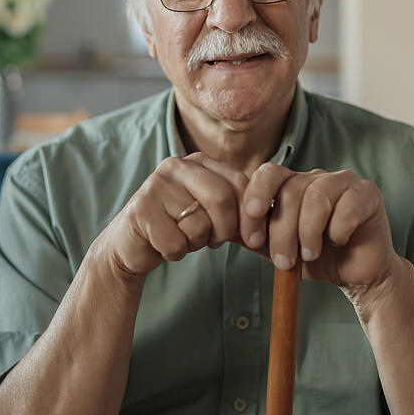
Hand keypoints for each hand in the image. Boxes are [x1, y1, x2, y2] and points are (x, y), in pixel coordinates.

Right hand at [95, 153, 248, 277]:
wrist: (132, 244)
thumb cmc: (179, 227)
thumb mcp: (214, 215)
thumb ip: (243, 212)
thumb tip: (281, 219)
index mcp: (199, 162)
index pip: (240, 183)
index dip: (252, 216)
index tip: (254, 240)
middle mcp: (176, 166)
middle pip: (222, 199)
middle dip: (224, 230)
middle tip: (213, 242)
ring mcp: (155, 186)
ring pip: (199, 225)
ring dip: (195, 243)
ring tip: (181, 238)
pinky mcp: (140, 210)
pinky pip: (175, 242)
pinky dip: (174, 252)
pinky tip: (162, 244)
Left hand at [237, 163, 397, 293]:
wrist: (354, 274)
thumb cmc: (314, 258)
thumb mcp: (275, 248)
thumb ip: (251, 235)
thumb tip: (217, 227)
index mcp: (290, 184)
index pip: (267, 174)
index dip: (256, 200)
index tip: (252, 237)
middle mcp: (315, 177)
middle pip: (290, 191)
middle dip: (282, 231)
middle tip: (283, 261)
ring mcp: (343, 182)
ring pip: (316, 197)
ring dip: (308, 233)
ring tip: (308, 256)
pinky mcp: (367, 194)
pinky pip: (347, 205)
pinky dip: (338, 229)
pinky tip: (337, 241)